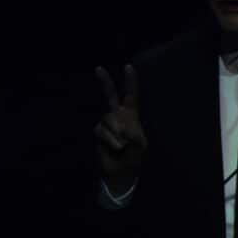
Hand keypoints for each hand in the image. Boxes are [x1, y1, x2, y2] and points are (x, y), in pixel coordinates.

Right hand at [94, 64, 147, 190]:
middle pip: (110, 95)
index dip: (130, 82)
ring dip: (116, 133)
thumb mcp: (139, 145)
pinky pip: (102, 130)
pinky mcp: (99, 131)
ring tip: (122, 145)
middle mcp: (118, 115)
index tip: (128, 67)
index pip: (132, 95)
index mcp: (132, 116)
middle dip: (105, 81)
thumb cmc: (134, 156)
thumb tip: (122, 127)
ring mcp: (107, 122)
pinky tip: (116, 147)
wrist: (121, 170)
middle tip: (98, 68)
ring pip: (108, 118)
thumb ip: (134, 134)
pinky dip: (110, 139)